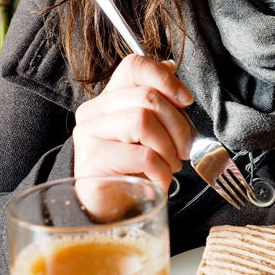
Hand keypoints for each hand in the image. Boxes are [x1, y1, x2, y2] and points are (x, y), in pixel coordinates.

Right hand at [72, 55, 194, 213]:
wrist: (108, 208)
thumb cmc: (130, 169)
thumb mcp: (148, 132)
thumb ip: (157, 100)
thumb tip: (171, 66)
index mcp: (109, 99)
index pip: (134, 66)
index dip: (165, 79)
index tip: (185, 101)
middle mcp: (94, 111)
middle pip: (146, 97)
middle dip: (178, 125)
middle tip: (185, 148)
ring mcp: (89, 134)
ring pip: (142, 121)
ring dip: (167, 147)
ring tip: (169, 164)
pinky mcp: (92, 160)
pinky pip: (141, 154)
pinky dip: (160, 170)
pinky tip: (159, 180)